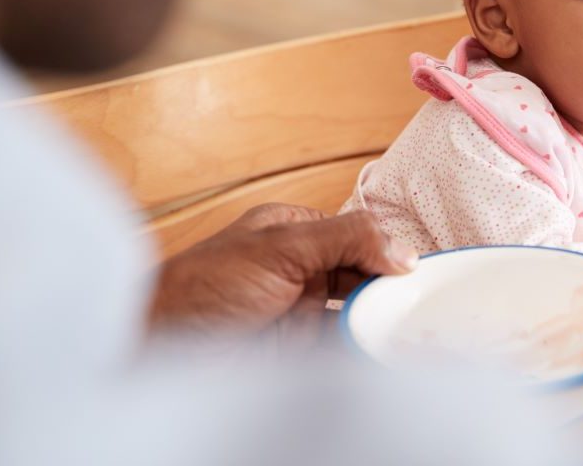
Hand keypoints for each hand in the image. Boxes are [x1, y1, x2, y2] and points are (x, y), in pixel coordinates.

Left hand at [151, 207, 417, 340]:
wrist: (160, 349)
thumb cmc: (203, 286)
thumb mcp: (281, 246)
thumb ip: (345, 239)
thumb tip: (401, 250)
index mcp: (292, 230)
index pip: (356, 235)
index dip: (388, 251)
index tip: (419, 271)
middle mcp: (299, 268)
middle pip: (361, 274)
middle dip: (389, 288)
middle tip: (422, 303)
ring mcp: (299, 311)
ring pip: (355, 313)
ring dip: (380, 319)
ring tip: (413, 329)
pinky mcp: (296, 351)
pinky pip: (340, 347)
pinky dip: (364, 349)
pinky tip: (385, 350)